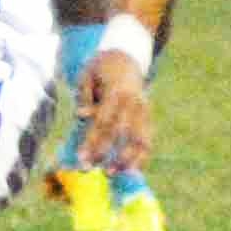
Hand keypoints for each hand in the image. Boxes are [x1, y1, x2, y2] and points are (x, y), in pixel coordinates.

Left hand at [74, 49, 154, 174]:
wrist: (126, 57)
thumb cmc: (100, 69)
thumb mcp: (86, 75)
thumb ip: (84, 96)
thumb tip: (81, 116)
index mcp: (117, 91)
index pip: (104, 121)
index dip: (92, 141)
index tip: (81, 159)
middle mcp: (134, 101)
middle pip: (120, 133)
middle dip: (105, 153)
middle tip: (89, 169)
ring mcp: (145, 110)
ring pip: (140, 139)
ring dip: (127, 159)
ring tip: (111, 173)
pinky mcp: (149, 117)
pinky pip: (148, 140)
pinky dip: (141, 156)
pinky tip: (130, 170)